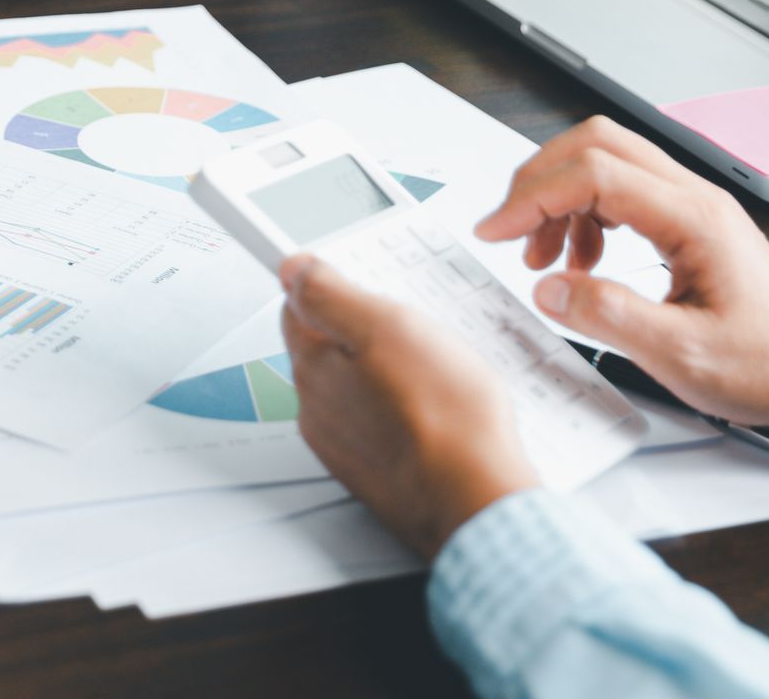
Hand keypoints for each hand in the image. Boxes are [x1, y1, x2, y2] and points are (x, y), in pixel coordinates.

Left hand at [278, 254, 538, 559]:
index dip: (331, 286)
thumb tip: (293, 267)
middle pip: (329, 347)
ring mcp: (344, 444)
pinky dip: (403, 410)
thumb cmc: (443, 418)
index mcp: (312, 367)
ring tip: (436, 373)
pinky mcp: (374, 471)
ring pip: (357, 386)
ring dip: (386, 372)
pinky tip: (440, 411)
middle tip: (415, 330)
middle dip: (365, 330)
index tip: (360, 284)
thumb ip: (330, 293)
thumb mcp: (387, 326)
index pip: (296, 307)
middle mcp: (316, 409)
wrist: (475, 500)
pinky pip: (380, 424)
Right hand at [473, 117, 768, 450]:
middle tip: (508, 229)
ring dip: (559, 200)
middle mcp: (692, 198)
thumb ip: (608, 317)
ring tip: (543, 259)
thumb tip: (549, 289)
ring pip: (605, 163)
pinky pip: (620, 192)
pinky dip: (583, 217)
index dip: (534, 197)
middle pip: (596, 144)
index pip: (594, 175)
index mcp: (692, 219)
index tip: (496, 231)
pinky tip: (580, 265)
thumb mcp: (680, 356)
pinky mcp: (686, 223)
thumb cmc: (767, 365)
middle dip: (539, 180)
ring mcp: (690, 206)